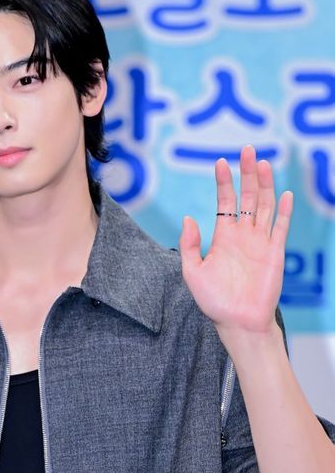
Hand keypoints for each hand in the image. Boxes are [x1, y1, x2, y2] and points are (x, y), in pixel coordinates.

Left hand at [179, 145, 292, 334]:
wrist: (238, 322)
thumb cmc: (214, 301)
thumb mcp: (192, 272)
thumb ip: (190, 245)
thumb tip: (188, 218)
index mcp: (224, 236)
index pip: (225, 202)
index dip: (224, 182)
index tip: (220, 162)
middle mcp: (243, 235)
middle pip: (247, 197)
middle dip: (247, 173)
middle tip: (246, 150)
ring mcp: (260, 242)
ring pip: (264, 206)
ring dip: (264, 185)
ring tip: (262, 163)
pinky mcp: (275, 253)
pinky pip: (280, 228)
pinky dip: (283, 211)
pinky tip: (284, 194)